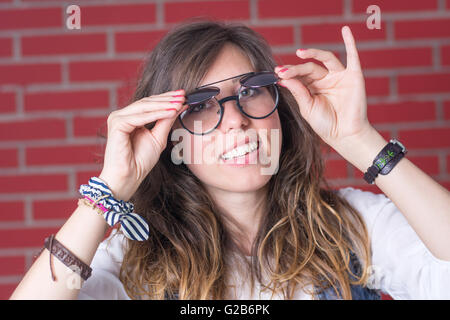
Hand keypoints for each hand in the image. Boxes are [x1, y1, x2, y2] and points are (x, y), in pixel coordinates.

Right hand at [99, 90, 187, 200]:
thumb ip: (166, 121)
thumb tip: (179, 106)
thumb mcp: (158, 137)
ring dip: (163, 104)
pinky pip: (139, 117)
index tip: (184, 95)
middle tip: (183, 96)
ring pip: (144, 107)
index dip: (167, 98)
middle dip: (167, 99)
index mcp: (130, 117)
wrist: (129, 177)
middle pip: (147, 102)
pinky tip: (170, 111)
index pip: (150, 103)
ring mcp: (117, 119)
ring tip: (179, 103)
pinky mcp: (116, 124)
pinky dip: (156, 114)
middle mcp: (122, 115)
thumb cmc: (140, 161)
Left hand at [275, 25, 372, 148]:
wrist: (344, 135)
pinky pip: (352, 56)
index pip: (300, 76)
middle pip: (309, 68)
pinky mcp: (353, 76)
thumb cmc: (325, 125)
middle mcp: (325, 80)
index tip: (277, 73)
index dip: (289, 73)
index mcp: (312, 88)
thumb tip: (283, 77)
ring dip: (313, 53)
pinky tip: (345, 31)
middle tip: (283, 71)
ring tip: (300, 52)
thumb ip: (298, 90)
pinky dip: (350, 42)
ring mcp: (339, 77)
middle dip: (296, 69)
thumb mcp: (307, 107)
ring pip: (325, 59)